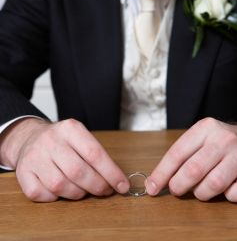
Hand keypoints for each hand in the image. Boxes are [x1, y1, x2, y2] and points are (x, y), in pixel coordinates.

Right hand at [0, 118, 128, 201]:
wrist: (30, 137)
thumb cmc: (62, 142)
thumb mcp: (80, 137)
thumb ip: (97, 155)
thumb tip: (118, 180)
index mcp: (70, 128)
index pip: (94, 153)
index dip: (111, 173)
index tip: (123, 185)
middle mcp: (51, 140)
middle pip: (78, 171)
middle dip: (97, 186)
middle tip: (105, 190)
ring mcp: (35, 156)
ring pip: (60, 185)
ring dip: (77, 194)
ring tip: (84, 190)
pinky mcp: (23, 172)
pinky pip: (42, 194)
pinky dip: (55, 198)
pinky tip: (61, 190)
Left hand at [145, 117, 236, 201]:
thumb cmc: (222, 141)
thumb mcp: (202, 137)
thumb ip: (182, 154)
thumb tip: (157, 180)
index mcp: (206, 128)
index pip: (177, 153)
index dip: (162, 173)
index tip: (152, 187)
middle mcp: (224, 139)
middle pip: (193, 170)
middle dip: (178, 185)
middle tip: (176, 190)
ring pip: (213, 184)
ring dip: (201, 193)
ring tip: (200, 189)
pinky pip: (235, 194)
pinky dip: (227, 197)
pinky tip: (226, 188)